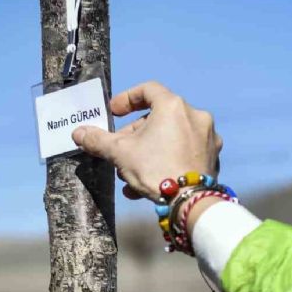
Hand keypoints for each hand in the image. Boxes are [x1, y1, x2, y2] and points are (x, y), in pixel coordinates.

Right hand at [72, 81, 221, 199]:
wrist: (189, 202)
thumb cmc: (155, 169)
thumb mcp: (120, 153)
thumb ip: (98, 140)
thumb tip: (78, 133)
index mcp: (173, 107)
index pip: (148, 90)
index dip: (127, 99)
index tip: (114, 113)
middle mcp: (195, 116)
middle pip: (159, 118)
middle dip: (135, 135)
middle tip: (120, 150)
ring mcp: (207, 138)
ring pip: (171, 138)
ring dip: (148, 152)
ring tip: (130, 173)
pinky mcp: (212, 158)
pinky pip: (184, 153)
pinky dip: (166, 161)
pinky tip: (149, 184)